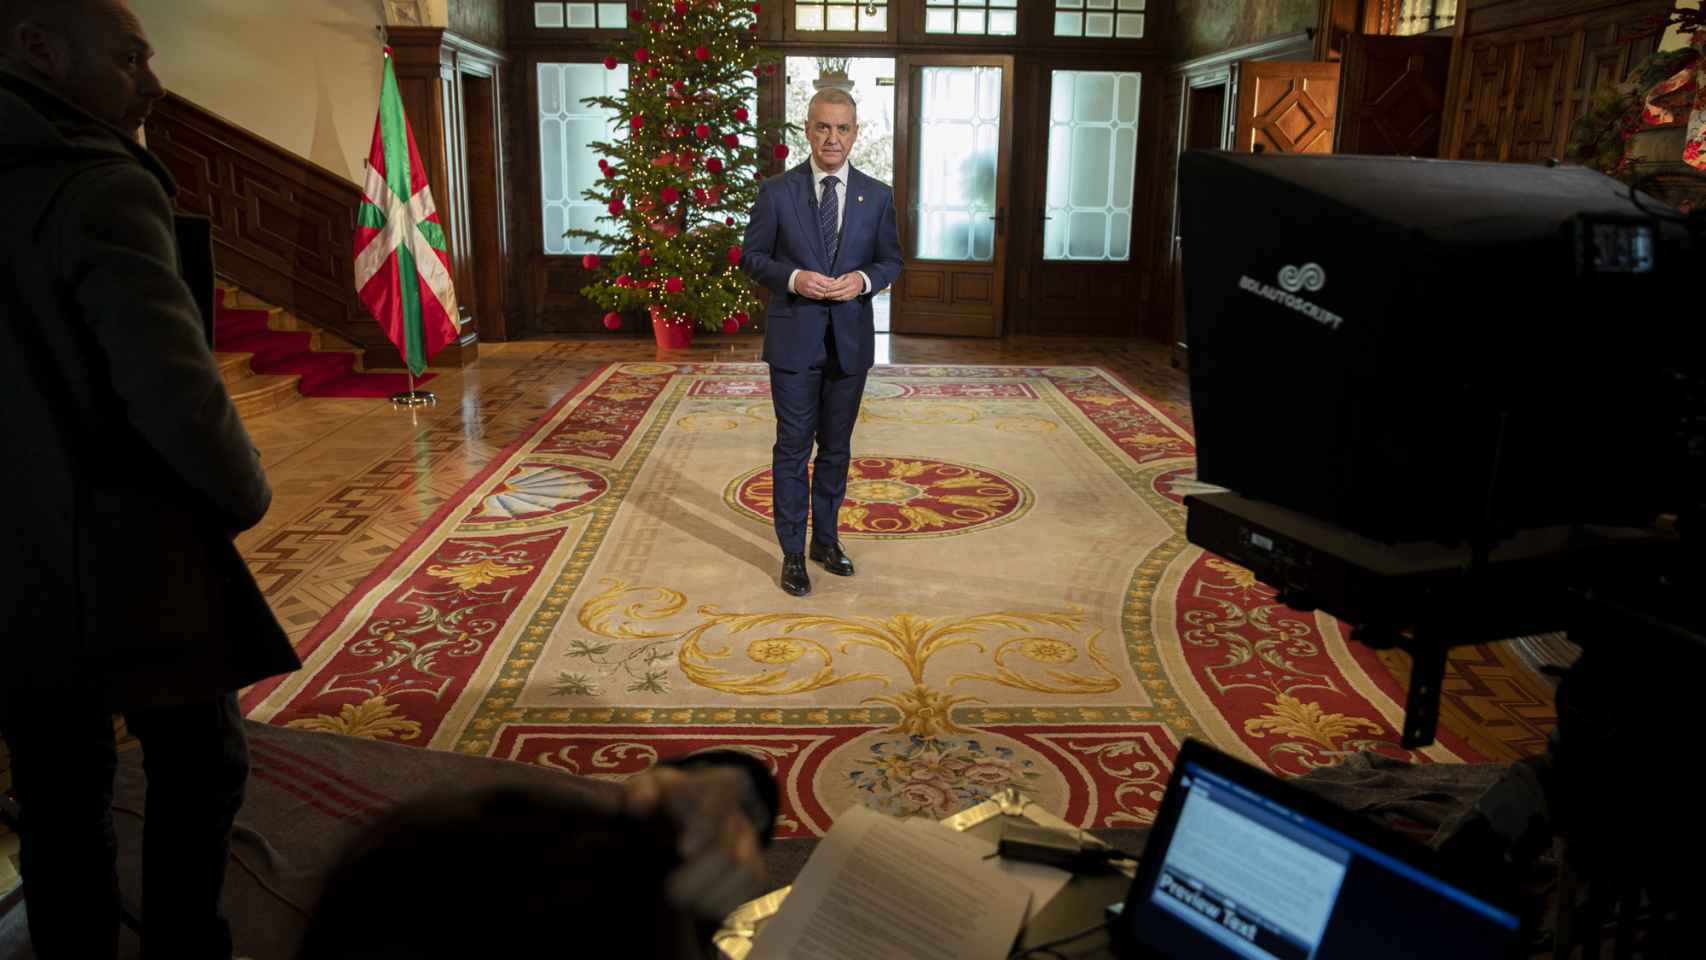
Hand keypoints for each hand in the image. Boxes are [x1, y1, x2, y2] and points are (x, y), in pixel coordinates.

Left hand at [623, 765, 767, 918]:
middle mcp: (742, 813)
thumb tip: (639, 805)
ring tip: (684, 901)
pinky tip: (699, 905)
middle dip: (700, 875)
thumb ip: (640, 791)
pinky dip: (727, 901)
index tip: (684, 850)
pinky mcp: (756, 866)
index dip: (705, 827)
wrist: (688, 813)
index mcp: (722, 785)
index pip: (721, 804)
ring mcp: (752, 841)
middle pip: (731, 847)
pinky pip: (752, 887)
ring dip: (712, 893)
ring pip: (746, 871)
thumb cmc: (666, 801)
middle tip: (671, 891)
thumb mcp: (649, 787)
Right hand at [795, 270, 834, 299]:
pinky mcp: (808, 295)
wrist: (795, 280)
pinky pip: (817, 298)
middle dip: (830, 291)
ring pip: (821, 295)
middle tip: (835, 291)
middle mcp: (812, 285)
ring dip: (827, 295)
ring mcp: (810, 291)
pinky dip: (822, 297)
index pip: (826, 284)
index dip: (832, 286)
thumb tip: (833, 279)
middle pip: (824, 290)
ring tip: (831, 294)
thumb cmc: (806, 275)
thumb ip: (824, 277)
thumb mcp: (815, 274)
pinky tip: (825, 296)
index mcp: (814, 278)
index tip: (836, 286)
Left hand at [825, 273, 864, 300]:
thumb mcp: (845, 276)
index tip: (826, 289)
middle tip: (825, 294)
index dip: (831, 288)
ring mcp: (852, 293)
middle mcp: (851, 288)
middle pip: (839, 293)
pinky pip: (843, 299)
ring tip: (827, 297)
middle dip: (831, 294)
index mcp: (849, 281)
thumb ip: (837, 280)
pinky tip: (832, 298)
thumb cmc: (851, 277)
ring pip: (840, 297)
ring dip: (833, 298)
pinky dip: (837, 299)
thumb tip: (829, 284)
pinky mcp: (851, 297)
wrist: (861, 281)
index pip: (838, 286)